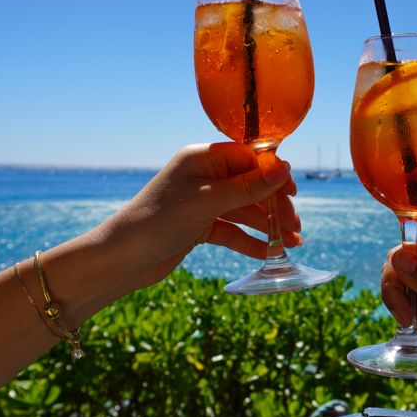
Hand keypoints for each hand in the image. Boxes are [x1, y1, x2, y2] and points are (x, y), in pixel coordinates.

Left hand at [101, 142, 299, 289]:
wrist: (121, 258)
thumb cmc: (158, 220)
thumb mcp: (208, 202)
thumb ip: (248, 188)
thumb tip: (285, 168)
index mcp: (203, 158)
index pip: (249, 158)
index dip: (273, 175)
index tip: (293, 193)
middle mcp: (204, 176)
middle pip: (251, 185)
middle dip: (274, 205)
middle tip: (295, 226)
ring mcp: (202, 202)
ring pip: (245, 210)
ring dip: (268, 225)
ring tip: (292, 243)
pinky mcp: (199, 226)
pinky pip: (232, 230)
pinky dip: (250, 241)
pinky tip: (269, 253)